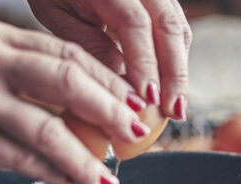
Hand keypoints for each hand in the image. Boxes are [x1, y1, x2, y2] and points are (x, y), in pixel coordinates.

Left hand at [29, 0, 191, 120]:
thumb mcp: (60, 15)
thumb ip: (91, 46)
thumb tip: (122, 86)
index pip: (134, 23)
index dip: (145, 63)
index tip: (148, 99)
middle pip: (168, 26)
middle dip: (174, 73)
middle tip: (173, 112)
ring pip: (179, 28)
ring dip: (179, 70)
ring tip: (175, 106)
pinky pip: (177, 27)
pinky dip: (176, 59)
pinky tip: (170, 87)